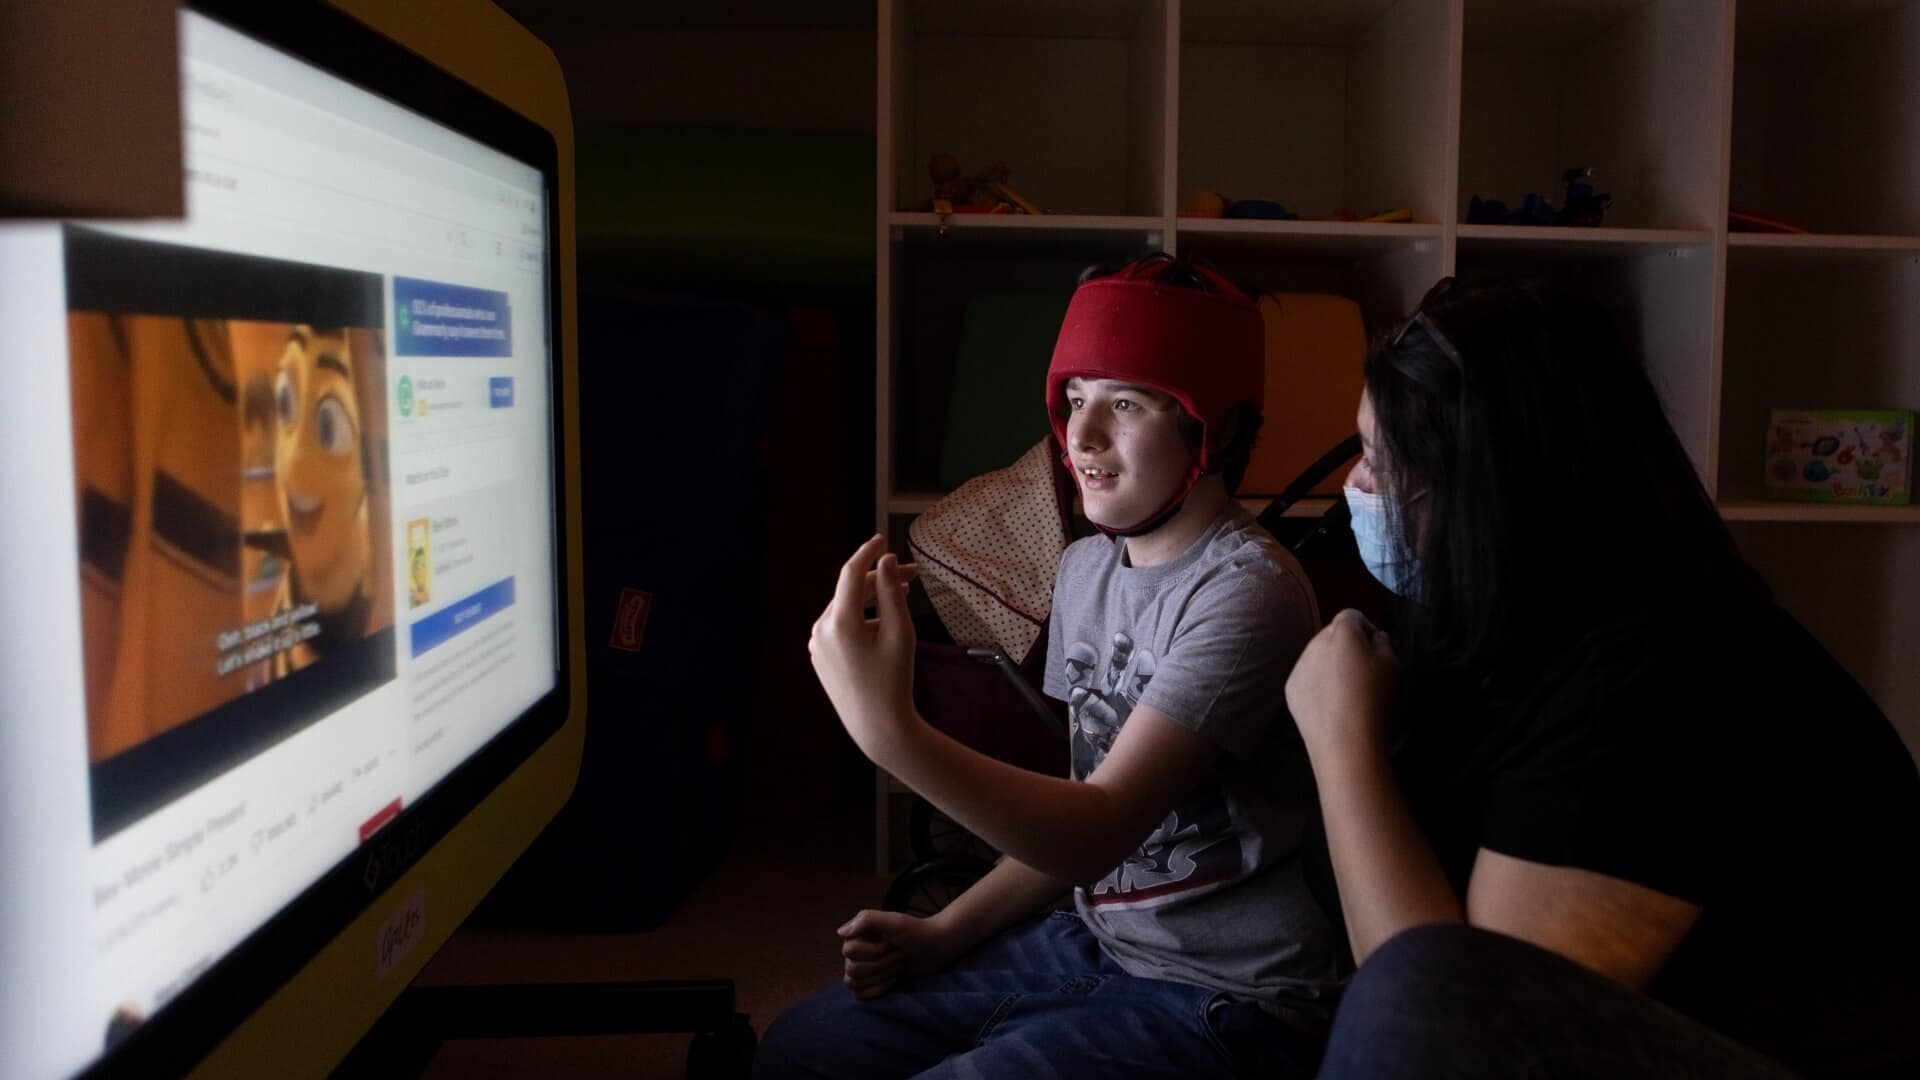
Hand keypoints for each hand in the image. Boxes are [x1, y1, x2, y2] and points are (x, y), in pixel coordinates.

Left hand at [809, 535, 921, 767]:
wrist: (877, 727)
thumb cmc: (894, 681)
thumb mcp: (900, 633)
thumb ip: (892, 592)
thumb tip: (886, 561)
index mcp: (839, 623)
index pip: (850, 572)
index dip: (867, 552)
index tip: (881, 538)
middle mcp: (821, 630)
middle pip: (850, 591)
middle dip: (880, 579)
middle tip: (913, 575)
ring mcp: (817, 644)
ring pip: (845, 608)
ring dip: (871, 599)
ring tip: (902, 598)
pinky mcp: (819, 655)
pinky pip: (839, 626)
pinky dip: (860, 618)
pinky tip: (883, 625)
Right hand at [838, 908, 963, 998]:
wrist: (935, 948)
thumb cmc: (916, 932)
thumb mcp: (895, 921)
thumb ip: (867, 920)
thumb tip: (840, 933)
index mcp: (857, 934)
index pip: (850, 952)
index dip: (874, 951)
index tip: (892, 943)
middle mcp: (855, 951)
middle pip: (852, 969)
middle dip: (881, 965)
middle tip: (899, 955)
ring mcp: (863, 967)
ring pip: (853, 982)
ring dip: (880, 976)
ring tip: (896, 967)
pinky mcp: (871, 983)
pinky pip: (859, 994)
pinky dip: (876, 990)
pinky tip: (892, 981)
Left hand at [1285, 609, 1396, 756]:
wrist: (1344, 739)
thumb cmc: (1373, 697)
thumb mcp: (1392, 665)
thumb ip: (1383, 643)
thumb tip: (1374, 637)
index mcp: (1342, 632)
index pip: (1352, 615)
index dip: (1366, 628)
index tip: (1375, 648)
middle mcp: (1315, 642)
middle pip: (1332, 634)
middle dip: (1347, 645)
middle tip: (1363, 670)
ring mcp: (1299, 665)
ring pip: (1317, 655)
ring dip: (1330, 663)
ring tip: (1346, 690)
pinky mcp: (1290, 688)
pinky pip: (1306, 676)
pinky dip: (1317, 683)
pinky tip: (1331, 703)